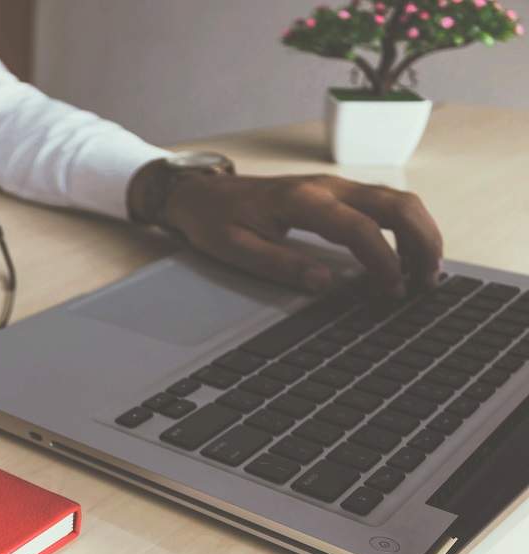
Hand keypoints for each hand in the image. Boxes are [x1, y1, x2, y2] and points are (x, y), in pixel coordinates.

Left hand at [161, 173, 443, 296]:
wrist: (199, 193)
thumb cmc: (214, 219)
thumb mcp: (236, 249)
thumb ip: (279, 265)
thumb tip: (322, 283)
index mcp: (301, 199)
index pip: (359, 228)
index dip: (384, 260)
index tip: (394, 290)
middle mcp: (325, 186)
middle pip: (395, 203)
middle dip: (422, 239)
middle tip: (430, 280)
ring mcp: (333, 186)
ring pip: (395, 200)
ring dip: (420, 232)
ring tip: (428, 271)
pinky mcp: (334, 193)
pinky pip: (381, 204)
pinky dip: (404, 226)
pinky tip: (409, 252)